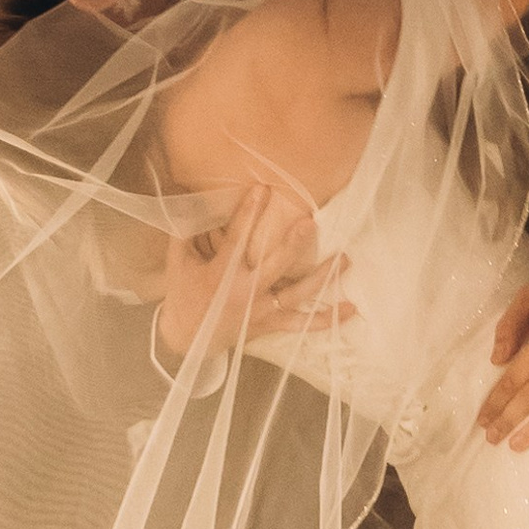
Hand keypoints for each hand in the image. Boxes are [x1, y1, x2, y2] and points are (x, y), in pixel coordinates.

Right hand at [158, 185, 348, 362]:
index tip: (262, 190)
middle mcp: (244, 292)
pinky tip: (351, 308)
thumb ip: (185, 231)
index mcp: (221, 275)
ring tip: (345, 259)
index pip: (236, 239)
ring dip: (323, 277)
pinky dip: (327, 319)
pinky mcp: (270, 323)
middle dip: (292, 245)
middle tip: (310, 223)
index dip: (248, 213)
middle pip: (274, 266)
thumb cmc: (182, 293)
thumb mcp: (178, 261)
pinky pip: (302, 323)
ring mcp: (260, 310)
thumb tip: (190, 198)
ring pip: (296, 294)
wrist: (186, 338)